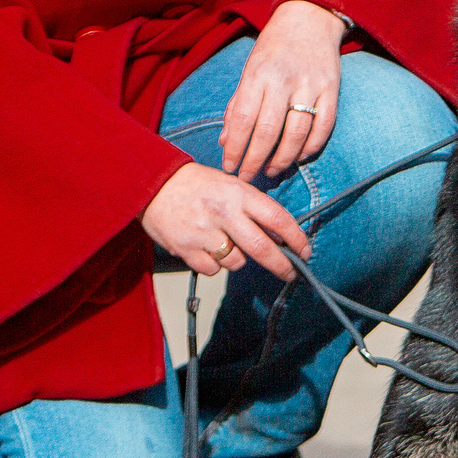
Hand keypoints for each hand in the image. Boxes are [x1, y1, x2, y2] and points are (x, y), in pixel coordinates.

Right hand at [142, 162, 309, 279]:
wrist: (151, 183)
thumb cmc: (195, 185)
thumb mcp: (229, 185)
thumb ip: (254, 208)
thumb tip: (281, 237)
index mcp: (238, 193)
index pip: (277, 218)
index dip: (297, 238)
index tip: (305, 251)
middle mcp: (223, 212)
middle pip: (262, 248)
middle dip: (282, 266)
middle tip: (291, 274)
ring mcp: (204, 232)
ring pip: (236, 262)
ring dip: (237, 259)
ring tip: (223, 241)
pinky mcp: (186, 249)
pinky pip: (213, 269)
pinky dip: (213, 264)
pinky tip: (204, 246)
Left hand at [222, 1, 344, 180]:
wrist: (309, 18)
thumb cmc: (273, 48)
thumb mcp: (248, 70)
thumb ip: (236, 104)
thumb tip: (225, 141)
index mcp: (257, 75)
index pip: (242, 120)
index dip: (235, 149)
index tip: (229, 167)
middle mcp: (283, 80)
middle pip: (268, 132)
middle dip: (255, 161)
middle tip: (248, 177)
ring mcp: (310, 85)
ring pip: (297, 134)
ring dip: (283, 159)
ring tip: (271, 170)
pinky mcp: (332, 88)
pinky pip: (323, 126)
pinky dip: (311, 147)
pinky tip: (299, 157)